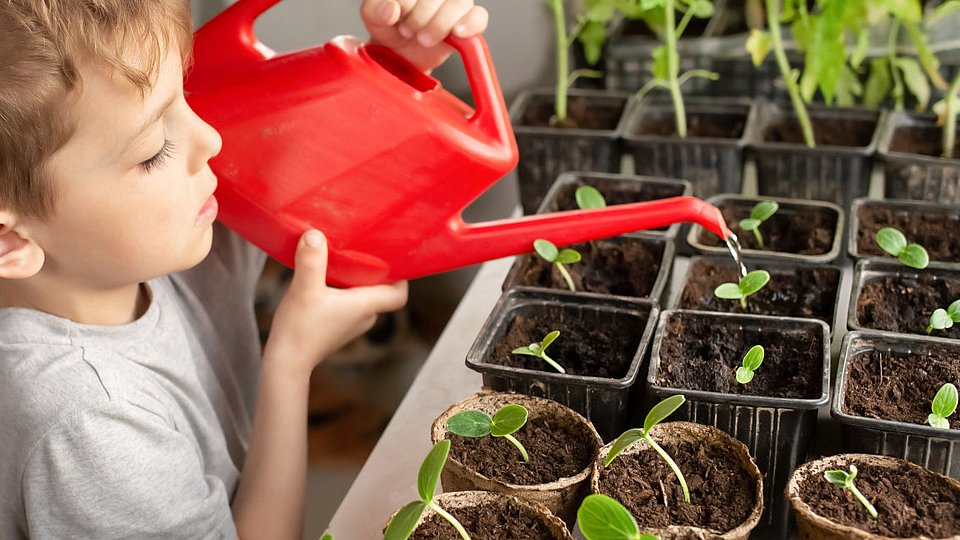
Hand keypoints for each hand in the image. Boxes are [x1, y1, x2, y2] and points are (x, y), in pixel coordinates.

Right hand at [262, 230, 407, 376]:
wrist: (286, 363)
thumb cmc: (299, 329)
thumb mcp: (304, 290)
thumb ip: (311, 262)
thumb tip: (315, 234)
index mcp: (366, 306)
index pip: (399, 294)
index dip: (401, 276)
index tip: (391, 256)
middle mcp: (365, 317)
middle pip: (381, 290)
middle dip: (374, 270)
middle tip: (362, 248)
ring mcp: (352, 324)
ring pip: (364, 296)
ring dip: (356, 279)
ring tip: (343, 258)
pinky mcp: (338, 327)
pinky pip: (350, 304)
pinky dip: (343, 290)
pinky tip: (326, 278)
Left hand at [360, 0, 488, 71]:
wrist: (400, 53)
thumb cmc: (389, 27)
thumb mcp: (372, 16)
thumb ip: (376, 9)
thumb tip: (390, 8)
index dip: (411, 3)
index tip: (398, 19)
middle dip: (422, 16)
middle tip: (408, 32)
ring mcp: (454, 2)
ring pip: (461, 2)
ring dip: (440, 24)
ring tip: (424, 38)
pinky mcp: (467, 20)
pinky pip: (479, 16)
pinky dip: (470, 25)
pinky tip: (456, 33)